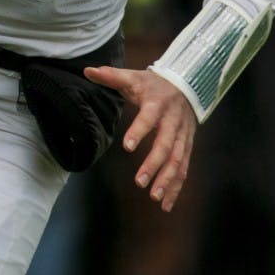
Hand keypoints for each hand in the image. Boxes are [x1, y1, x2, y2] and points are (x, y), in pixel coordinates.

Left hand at [84, 65, 196, 212]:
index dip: (139, 131)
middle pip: (166, 145)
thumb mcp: (132, 77)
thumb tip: (87, 70)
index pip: (148, 118)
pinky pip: (183, 168)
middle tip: (139, 182)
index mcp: (158, 104)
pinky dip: (176, 186)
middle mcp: (173, 122)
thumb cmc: (152, 84)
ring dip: (167, 180)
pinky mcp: (187, 146)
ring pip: (178, 161)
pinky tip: (166, 204)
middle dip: (154, 165)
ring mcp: (182, 136)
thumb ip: (110, 76)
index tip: (128, 146)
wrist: (186, 85)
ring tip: (154, 197)